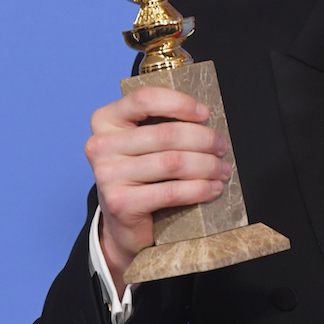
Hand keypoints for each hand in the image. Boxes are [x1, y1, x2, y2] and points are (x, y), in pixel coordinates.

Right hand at [85, 86, 230, 293]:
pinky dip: (199, 189)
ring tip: (223, 169)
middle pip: (166, 133)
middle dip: (204, 139)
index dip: (180, 103)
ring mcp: (107, 175)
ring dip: (207, 165)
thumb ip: (163, 124)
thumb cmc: (140, 176)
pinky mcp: (120, 203)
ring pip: (173, 162)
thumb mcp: (144, 143)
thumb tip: (205, 119)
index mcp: (105, 120)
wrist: (123, 224)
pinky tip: (213, 188)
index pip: (145, 99)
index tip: (205, 114)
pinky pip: (171, 191)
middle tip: (222, 147)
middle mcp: (100, 145)